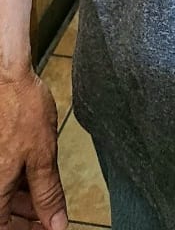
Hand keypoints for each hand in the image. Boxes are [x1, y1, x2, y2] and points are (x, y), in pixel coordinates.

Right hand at [0, 69, 66, 229]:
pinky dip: (17, 185)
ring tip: (46, 201)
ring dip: (23, 204)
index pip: (5, 228)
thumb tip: (56, 224)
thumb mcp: (43, 156)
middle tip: (50, 218)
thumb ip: (48, 194)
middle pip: (2, 215)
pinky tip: (34, 181)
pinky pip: (2, 180)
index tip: (48, 229)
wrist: (7, 75)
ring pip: (2, 198)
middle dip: (26, 220)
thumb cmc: (21, 108)